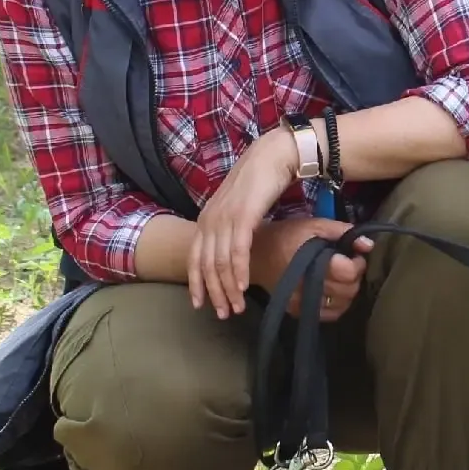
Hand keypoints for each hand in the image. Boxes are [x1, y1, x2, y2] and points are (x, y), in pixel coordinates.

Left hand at [188, 131, 298, 318]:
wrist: (274, 156)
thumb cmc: (260, 182)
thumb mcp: (237, 208)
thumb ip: (230, 227)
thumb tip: (231, 250)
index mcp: (206, 219)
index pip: (194, 258)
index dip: (196, 284)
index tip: (201, 305)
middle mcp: (210, 220)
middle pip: (206, 266)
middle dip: (214, 293)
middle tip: (224, 313)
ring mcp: (224, 218)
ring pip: (221, 263)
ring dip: (228, 289)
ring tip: (237, 307)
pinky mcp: (243, 217)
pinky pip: (237, 251)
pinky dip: (239, 272)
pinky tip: (244, 286)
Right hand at [263, 217, 371, 321]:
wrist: (256, 255)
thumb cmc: (286, 236)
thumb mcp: (314, 225)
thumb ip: (342, 232)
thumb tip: (368, 244)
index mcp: (311, 262)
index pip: (348, 272)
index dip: (357, 263)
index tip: (354, 255)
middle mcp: (306, 287)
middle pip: (348, 291)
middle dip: (354, 277)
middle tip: (349, 265)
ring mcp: (302, 303)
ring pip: (342, 305)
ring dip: (348, 291)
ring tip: (340, 278)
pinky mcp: (297, 312)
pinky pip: (329, 315)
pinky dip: (337, 304)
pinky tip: (332, 290)